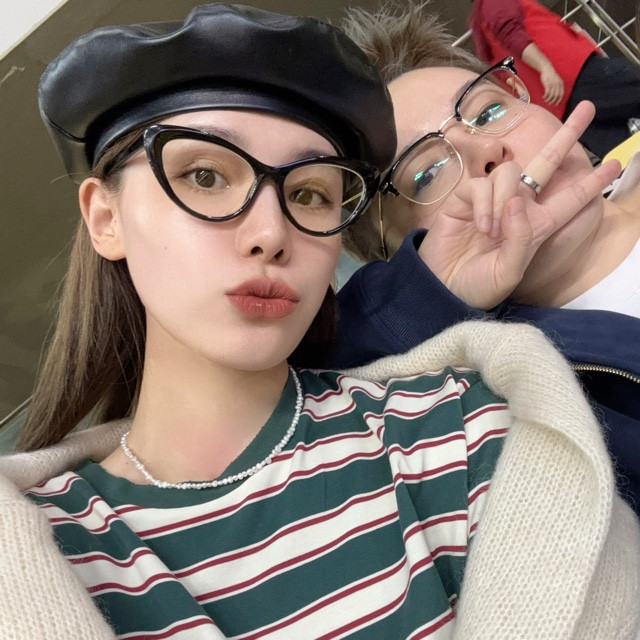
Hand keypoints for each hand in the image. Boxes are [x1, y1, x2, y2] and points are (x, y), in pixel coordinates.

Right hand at [417, 101, 620, 308]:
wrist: (442, 289)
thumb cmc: (478, 286)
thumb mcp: (508, 273)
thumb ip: (520, 240)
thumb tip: (518, 200)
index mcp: (536, 227)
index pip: (570, 199)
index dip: (592, 182)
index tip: (615, 163)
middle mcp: (517, 207)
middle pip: (545, 164)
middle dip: (566, 136)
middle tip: (586, 108)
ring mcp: (490, 200)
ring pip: (509, 171)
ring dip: (504, 199)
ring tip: (492, 232)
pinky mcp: (465, 199)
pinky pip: (481, 184)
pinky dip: (484, 203)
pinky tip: (480, 226)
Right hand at [539, 65, 564, 105]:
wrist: (547, 68)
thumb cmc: (550, 75)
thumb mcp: (556, 80)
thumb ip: (557, 86)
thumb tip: (556, 94)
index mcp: (561, 83)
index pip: (561, 94)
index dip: (559, 100)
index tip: (556, 104)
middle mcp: (558, 84)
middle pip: (556, 96)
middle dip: (553, 101)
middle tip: (549, 103)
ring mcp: (553, 84)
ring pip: (551, 95)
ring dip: (548, 100)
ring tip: (545, 101)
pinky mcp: (548, 84)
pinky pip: (547, 93)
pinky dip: (545, 96)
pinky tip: (543, 97)